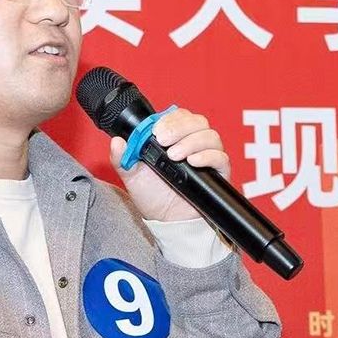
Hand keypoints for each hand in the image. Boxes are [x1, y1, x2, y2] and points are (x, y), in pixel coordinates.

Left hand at [109, 108, 229, 221]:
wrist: (167, 221)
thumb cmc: (153, 196)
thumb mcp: (132, 175)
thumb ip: (122, 158)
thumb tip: (117, 141)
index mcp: (174, 139)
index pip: (179, 116)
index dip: (169, 119)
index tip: (156, 130)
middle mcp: (192, 144)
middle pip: (197, 121)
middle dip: (179, 128)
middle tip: (163, 140)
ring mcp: (206, 157)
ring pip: (210, 135)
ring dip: (191, 141)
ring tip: (174, 156)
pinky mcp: (218, 173)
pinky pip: (221, 157)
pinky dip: (207, 156)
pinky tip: (192, 162)